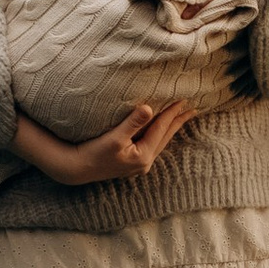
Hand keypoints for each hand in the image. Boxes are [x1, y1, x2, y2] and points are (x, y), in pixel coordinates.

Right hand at [13, 102, 196, 185]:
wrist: (76, 168)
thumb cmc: (93, 152)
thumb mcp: (114, 137)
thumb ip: (133, 123)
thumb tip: (150, 108)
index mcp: (143, 156)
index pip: (161, 129)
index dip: (172, 113)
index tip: (183, 99)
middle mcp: (144, 162)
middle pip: (165, 137)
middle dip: (178, 121)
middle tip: (193, 108)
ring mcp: (138, 164)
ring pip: (160, 141)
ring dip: (170, 127)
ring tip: (181, 116)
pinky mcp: (131, 162)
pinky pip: (152, 144)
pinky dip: (159, 134)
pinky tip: (160, 129)